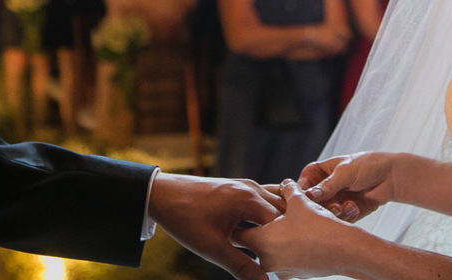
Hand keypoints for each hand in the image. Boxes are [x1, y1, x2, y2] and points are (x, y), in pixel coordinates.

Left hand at [149, 173, 283, 279]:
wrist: (162, 194)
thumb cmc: (185, 219)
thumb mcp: (212, 248)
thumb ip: (241, 265)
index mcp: (248, 199)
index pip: (283, 223)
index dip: (287, 244)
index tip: (288, 262)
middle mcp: (251, 188)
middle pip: (285, 211)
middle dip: (288, 234)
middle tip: (289, 256)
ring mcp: (247, 185)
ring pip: (276, 204)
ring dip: (280, 223)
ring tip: (281, 245)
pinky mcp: (240, 188)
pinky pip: (264, 200)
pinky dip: (269, 215)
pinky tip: (266, 233)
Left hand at [234, 179, 356, 278]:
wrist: (345, 251)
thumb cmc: (318, 226)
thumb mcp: (300, 202)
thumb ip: (288, 191)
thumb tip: (285, 183)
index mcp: (262, 240)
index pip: (238, 233)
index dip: (235, 222)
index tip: (230, 217)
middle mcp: (267, 259)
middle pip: (253, 244)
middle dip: (254, 231)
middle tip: (250, 219)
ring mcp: (281, 270)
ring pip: (269, 253)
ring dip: (271, 242)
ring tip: (279, 228)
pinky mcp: (295, 275)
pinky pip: (284, 260)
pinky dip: (286, 250)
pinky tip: (296, 238)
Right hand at [296, 152, 394, 220]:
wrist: (390, 177)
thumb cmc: (367, 166)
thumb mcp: (345, 172)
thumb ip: (327, 185)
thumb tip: (308, 196)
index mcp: (319, 172)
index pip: (302, 184)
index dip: (302, 192)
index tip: (306, 199)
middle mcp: (324, 189)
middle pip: (311, 203)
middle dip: (319, 206)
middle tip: (330, 205)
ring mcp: (334, 201)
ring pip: (324, 214)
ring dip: (332, 212)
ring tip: (343, 207)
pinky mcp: (345, 213)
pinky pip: (338, 220)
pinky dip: (345, 216)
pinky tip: (354, 208)